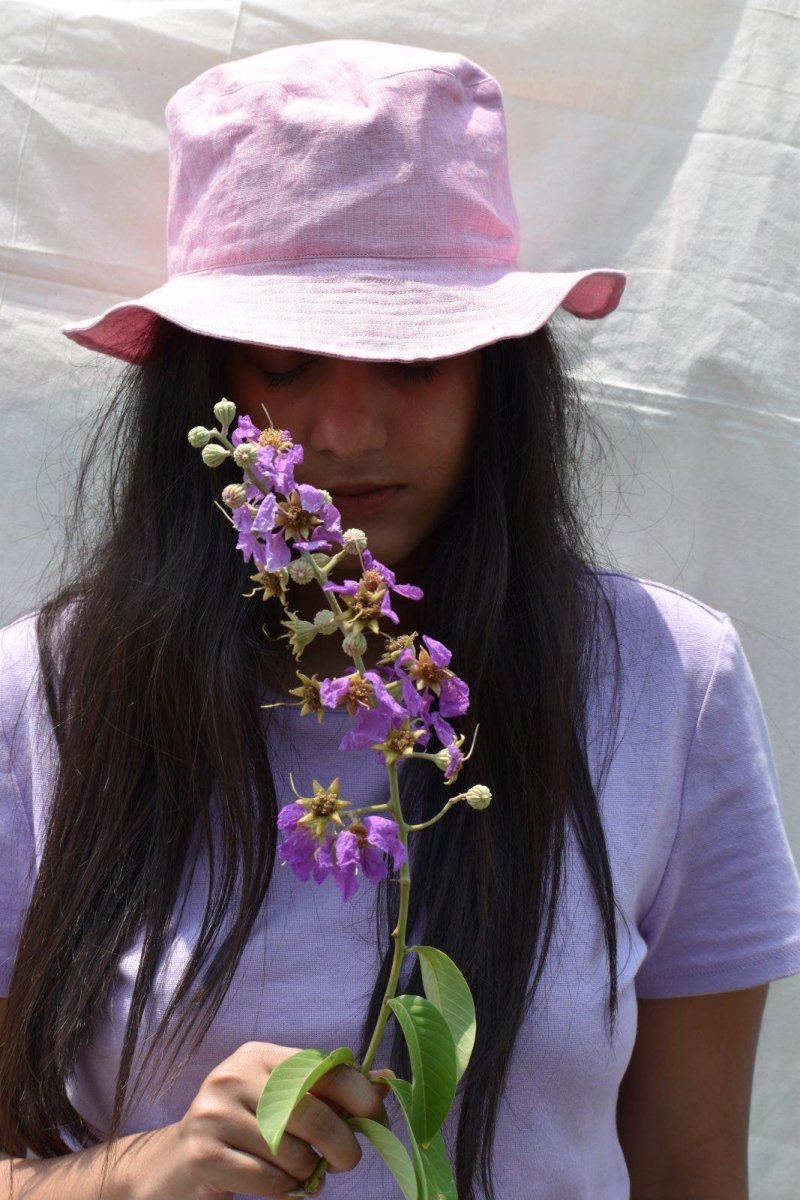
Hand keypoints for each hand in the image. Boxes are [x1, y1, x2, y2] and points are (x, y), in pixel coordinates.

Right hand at [125, 1040, 389, 1198]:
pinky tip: (277, 1186)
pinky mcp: (204, 1155)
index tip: (375, 1121)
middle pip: (313, 1114)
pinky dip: (285, 1191)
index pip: (324, 1067)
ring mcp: (215, 1114)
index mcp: (260, 1055)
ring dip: (306, 1172)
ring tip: (297, 1171)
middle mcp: (234, 1076)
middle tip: (342, 1163)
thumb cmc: (242, 1132)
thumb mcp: (281, 1102)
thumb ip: (327, 1093)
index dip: (361, 1096)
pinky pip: (270, 1181)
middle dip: (341, 1146)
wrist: (172, 1168)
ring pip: (292, 1153)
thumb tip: (387, 1083)